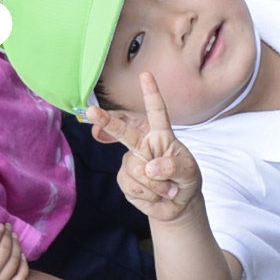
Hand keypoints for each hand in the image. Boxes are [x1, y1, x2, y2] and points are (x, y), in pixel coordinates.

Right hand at [112, 72, 202, 222]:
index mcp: (161, 136)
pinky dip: (148, 195)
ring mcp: (132, 162)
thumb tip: (151, 168)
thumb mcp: (189, 173)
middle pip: (124, 131)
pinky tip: (155, 196)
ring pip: (136, 169)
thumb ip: (174, 167)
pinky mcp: (125, 180)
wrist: (177, 205)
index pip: (157, 112)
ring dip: (155, 185)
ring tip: (166, 189)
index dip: (151, 94)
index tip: (145, 75)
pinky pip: (132, 186)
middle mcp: (143, 145)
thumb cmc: (185, 181)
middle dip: (107, 121)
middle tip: (91, 111)